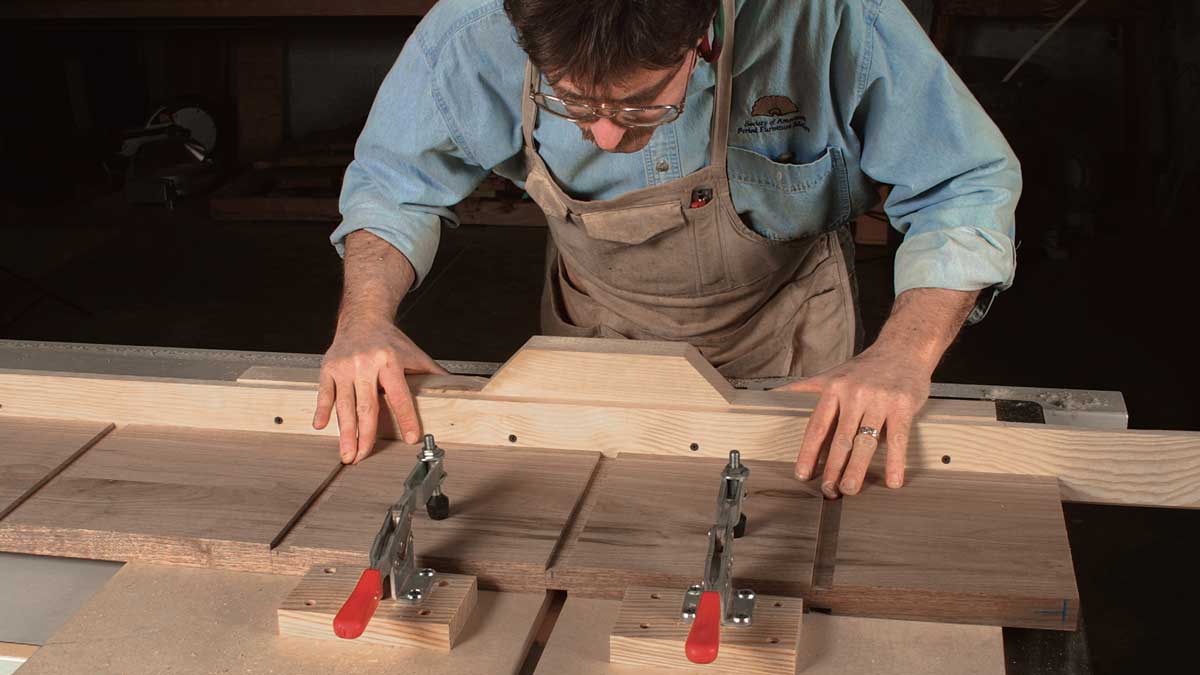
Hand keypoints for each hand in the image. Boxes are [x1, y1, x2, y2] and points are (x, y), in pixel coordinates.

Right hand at [313, 318, 446, 463]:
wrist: (363, 317)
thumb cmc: (390, 341)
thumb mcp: (414, 354)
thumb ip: (432, 374)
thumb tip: (460, 390)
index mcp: (390, 360)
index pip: (400, 395)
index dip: (406, 417)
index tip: (411, 438)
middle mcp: (366, 363)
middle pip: (367, 405)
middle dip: (365, 434)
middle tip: (362, 457)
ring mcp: (345, 366)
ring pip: (345, 404)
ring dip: (345, 432)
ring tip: (347, 454)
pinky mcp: (328, 367)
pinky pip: (325, 392)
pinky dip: (322, 410)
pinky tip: (321, 426)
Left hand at [782, 344, 932, 497]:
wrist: (904, 348)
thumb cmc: (865, 367)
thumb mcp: (832, 374)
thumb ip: (805, 388)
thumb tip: (772, 395)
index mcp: (834, 389)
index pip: (817, 426)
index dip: (808, 452)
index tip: (802, 474)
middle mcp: (854, 394)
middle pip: (840, 438)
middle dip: (832, 467)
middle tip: (828, 490)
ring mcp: (879, 400)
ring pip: (866, 441)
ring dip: (857, 469)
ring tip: (850, 489)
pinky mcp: (903, 406)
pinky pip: (898, 438)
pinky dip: (895, 462)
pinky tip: (892, 481)